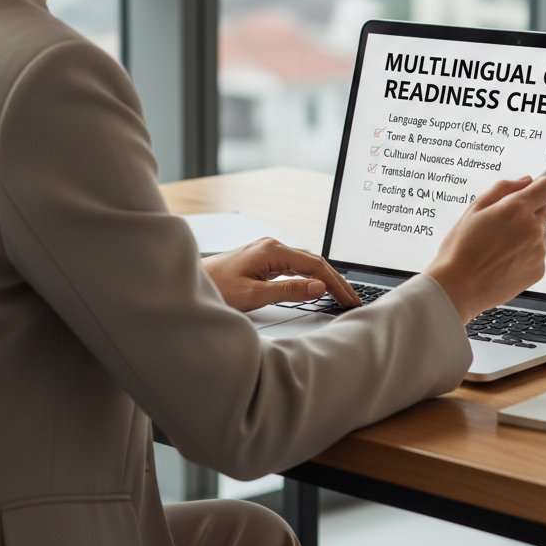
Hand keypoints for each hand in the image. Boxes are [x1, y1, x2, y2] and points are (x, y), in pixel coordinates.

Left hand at [203, 238, 361, 312]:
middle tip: (353, 300)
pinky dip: (310, 275)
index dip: (335, 283)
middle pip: (314, 261)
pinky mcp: (265, 259)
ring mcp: (269, 251)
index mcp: (273, 251)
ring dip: (324, 277)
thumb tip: (318, 286)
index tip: (349, 299)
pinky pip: (295, 265)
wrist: (193, 280)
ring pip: (306, 262)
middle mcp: (273, 246)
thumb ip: (288, 291)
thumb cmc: (217, 288)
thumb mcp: (254, 295)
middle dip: (335, 280)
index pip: (315, 265)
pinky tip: (318, 285)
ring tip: (341, 295)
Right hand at [424, 176, 545, 322]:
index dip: (541, 184)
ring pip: (542, 231)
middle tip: (506, 220)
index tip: (535, 187)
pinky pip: (538, 252)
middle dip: (531, 209)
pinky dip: (526, 252)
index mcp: (516, 209)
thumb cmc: (461, 248)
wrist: (459, 287)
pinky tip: (504, 259)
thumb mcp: (474, 208)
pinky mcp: (539, 270)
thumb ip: (502, 189)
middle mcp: (533, 228)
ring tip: (500, 244)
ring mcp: (539, 251)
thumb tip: (525, 181)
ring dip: (528, 232)